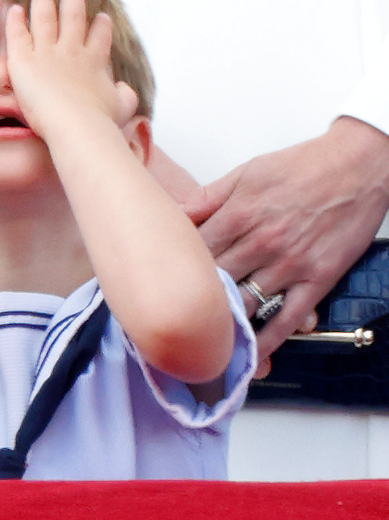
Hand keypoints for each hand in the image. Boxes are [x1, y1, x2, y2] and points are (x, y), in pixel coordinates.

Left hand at [5, 0, 135, 137]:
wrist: (77, 125)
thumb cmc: (99, 122)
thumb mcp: (121, 107)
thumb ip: (125, 96)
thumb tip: (126, 90)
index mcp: (94, 63)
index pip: (99, 39)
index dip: (101, 27)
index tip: (102, 17)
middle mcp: (72, 52)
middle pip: (73, 17)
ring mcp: (47, 53)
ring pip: (44, 18)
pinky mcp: (25, 61)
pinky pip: (18, 35)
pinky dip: (16, 21)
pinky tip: (15, 9)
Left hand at [184, 117, 388, 376]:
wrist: (358, 165)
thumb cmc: (302, 166)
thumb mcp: (246, 172)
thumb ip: (207, 197)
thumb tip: (173, 213)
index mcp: (239, 214)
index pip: (194, 252)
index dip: (174, 269)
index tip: (161, 284)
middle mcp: (261, 242)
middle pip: (214, 281)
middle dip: (192, 299)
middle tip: (174, 315)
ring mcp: (290, 264)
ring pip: (246, 304)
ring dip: (224, 323)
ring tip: (201, 339)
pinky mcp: (317, 279)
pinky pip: (287, 319)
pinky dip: (267, 340)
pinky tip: (248, 355)